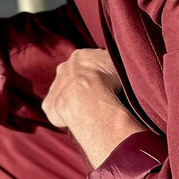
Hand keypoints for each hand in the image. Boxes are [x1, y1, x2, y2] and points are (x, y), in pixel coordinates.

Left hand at [43, 49, 145, 167]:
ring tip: (90, 114)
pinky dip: (66, 117)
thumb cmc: (107, 80)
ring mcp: (55, 86)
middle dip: (83, 87)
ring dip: (74, 102)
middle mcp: (64, 68)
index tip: (107, 84)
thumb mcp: (119, 65)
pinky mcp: (49, 105)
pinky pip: (57, 111)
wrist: (87, 97)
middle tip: (98, 100)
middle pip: (73, 77)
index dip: (98, 74)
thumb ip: (119, 65)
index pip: (89, 64)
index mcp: (81, 56)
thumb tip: (129, 66)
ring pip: (65, 94)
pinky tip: (78, 122)